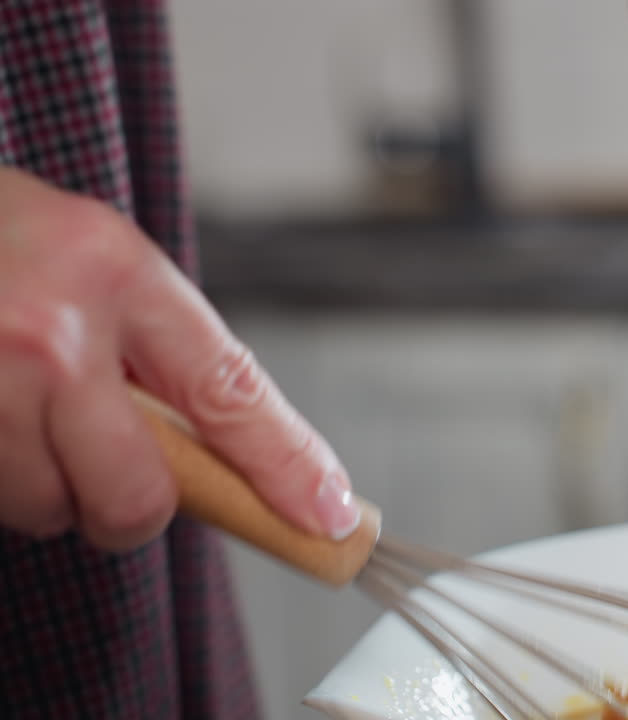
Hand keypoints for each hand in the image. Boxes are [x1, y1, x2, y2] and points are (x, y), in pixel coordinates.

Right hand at [0, 167, 359, 550]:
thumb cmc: (4, 240)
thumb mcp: (102, 261)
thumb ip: (168, 355)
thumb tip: (243, 464)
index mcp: (116, 273)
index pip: (230, 393)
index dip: (288, 467)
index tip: (329, 517)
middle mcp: (46, 334)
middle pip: (133, 498)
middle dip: (128, 506)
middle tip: (108, 465)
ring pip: (48, 512)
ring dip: (48, 489)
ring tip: (21, 411)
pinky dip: (4, 479)